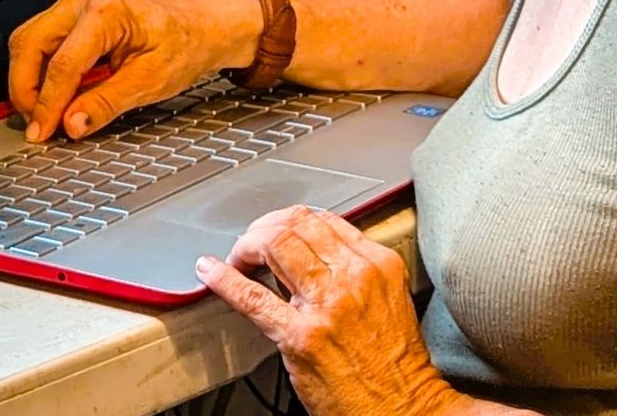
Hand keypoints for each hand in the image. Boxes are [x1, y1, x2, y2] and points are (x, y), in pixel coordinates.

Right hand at [6, 0, 258, 140]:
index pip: (62, 64)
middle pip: (29, 45)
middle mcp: (82, 2)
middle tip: (36, 125)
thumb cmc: (181, 45)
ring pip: (26, 42)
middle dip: (25, 90)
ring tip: (43, 115)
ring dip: (27, 81)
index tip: (43, 131)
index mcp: (106, 13)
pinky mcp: (70, 16)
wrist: (196, 28)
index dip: (48, 104)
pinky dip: (37, 72)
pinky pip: (38, 42)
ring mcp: (73, 5)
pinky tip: (50, 97)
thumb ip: (106, 104)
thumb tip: (72, 124)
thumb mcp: (150, 82)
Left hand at [197, 207, 459, 415]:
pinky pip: (253, 298)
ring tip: (237, 258)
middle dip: (264, 229)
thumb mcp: (386, 300)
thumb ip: (351, 270)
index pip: (323, 219)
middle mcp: (353, 278)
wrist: (404, 409)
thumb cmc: (395, 363)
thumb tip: (305, 254)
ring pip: (273, 247)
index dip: (290, 221)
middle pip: (294, 226)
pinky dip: (225, 280)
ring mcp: (326, 306)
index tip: (277, 230)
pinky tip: (212, 272)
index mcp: (377, 265)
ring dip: (246, 247)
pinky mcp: (301, 338)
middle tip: (252, 244)